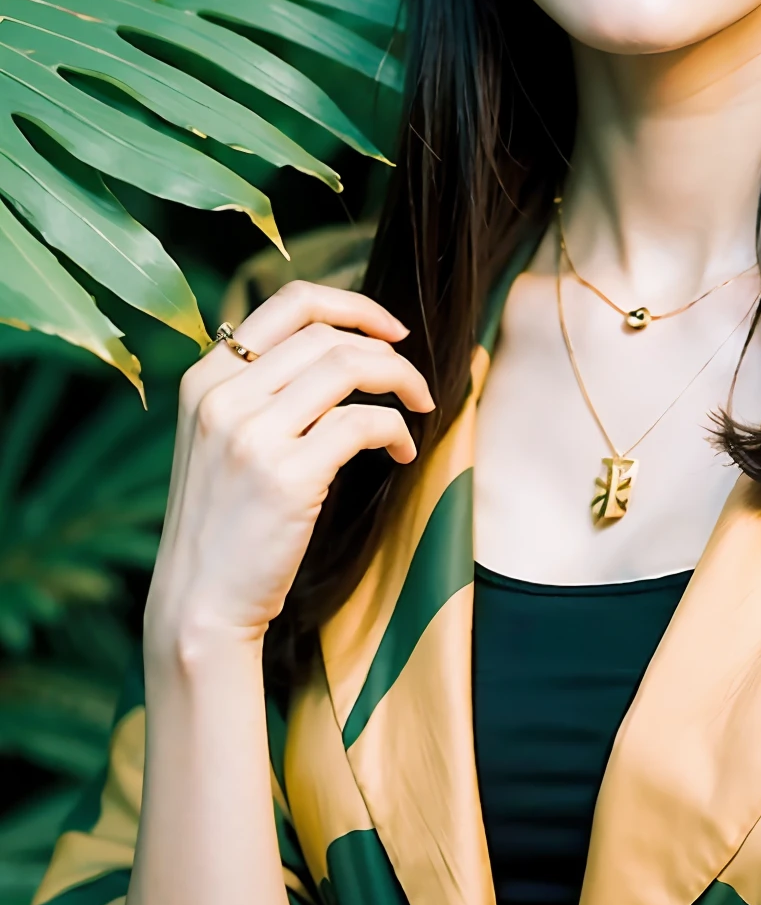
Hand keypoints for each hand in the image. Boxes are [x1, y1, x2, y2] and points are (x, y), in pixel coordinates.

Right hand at [145, 282, 433, 657]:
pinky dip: (397, 430)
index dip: (353, 305)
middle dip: (387, 351)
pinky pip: (364, 423)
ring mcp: (251, 434)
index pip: (289, 301)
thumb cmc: (222, 524)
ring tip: (418, 410)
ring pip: (349, 365)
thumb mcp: (217, 440)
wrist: (198, 603)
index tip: (390, 331)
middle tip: (413, 384)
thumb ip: (257, 392)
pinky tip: (402, 453)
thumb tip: (336, 349)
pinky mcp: (287, 475)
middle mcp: (222, 396)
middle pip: (327, 333)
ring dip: (402, 381)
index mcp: (204, 378)